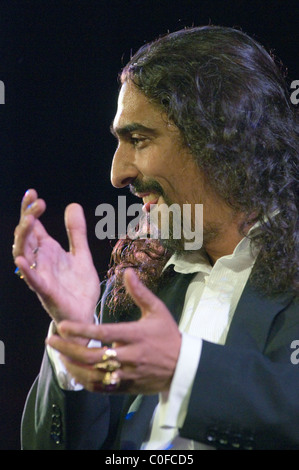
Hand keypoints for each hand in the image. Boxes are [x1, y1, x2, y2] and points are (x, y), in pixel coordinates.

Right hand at [13, 189, 99, 324]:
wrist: (86, 314)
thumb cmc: (78, 287)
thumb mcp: (81, 254)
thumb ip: (77, 232)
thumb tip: (73, 205)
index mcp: (48, 251)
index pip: (34, 227)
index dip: (30, 210)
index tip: (32, 193)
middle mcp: (40, 261)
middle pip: (26, 236)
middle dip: (27, 218)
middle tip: (36, 202)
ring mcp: (41, 276)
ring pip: (24, 255)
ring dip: (24, 238)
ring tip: (29, 220)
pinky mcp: (47, 292)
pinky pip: (33, 281)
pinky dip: (27, 271)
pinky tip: (22, 261)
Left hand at [47, 268, 181, 393]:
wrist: (182, 366)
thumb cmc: (168, 335)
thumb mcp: (157, 310)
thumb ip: (140, 292)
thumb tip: (127, 271)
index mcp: (136, 336)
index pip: (104, 333)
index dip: (81, 330)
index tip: (62, 326)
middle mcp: (130, 356)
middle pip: (93, 357)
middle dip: (68, 349)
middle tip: (51, 341)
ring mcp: (127, 374)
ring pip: (93, 375)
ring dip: (73, 366)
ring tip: (59, 355)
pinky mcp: (126, 387)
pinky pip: (100, 388)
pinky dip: (84, 381)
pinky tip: (74, 370)